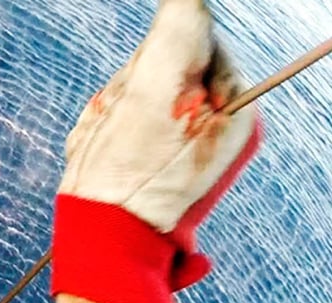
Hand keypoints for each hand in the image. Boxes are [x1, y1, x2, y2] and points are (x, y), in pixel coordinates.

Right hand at [51, 0, 261, 302]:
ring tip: (108, 148)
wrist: (100, 243)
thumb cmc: (128, 178)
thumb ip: (179, 31)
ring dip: (108, 112)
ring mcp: (180, 143)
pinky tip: (100, 156)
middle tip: (120, 129)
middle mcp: (214, 123)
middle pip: (160, 66)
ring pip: (132, 92)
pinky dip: (97, 131)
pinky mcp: (146, 159)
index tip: (141, 96)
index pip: (194, 39)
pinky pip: (115, 120)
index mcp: (234, 106)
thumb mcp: (156, 92)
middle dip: (129, 90)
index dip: (154, 60)